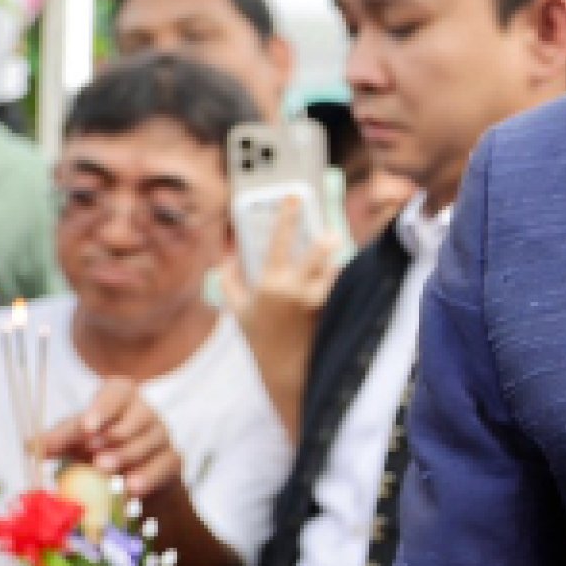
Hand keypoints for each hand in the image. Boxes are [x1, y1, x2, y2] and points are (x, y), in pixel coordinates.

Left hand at [39, 377, 181, 504]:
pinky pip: (165, 464)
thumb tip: (31, 446)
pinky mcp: (172, 460)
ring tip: (106, 471)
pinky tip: (131, 489)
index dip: (104, 406)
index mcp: (120, 399)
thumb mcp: (73, 443)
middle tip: (95, 455)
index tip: (87, 427)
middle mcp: (145, 413)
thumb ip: (56, 442)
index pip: (118, 391)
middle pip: (140, 416)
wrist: (125, 482)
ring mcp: (162, 436)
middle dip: (117, 436)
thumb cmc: (95, 451)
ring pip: (153, 440)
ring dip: (128, 456)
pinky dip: (148, 476)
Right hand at [220, 197, 339, 436]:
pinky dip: (338, 277)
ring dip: (334, 261)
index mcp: (271, 284)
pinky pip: (339, 285)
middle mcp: (296, 290)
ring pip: (334, 269)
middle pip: (317, 256)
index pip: (279, 242)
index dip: (287, 217)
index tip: (294, 197)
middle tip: (330, 231)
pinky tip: (336, 275)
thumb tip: (225, 255)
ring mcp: (317, 300)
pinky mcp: (331, 309)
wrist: (285, 368)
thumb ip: (228, 280)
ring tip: (333, 255)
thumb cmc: (259, 337)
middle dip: (326, 241)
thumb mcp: (237, 310)